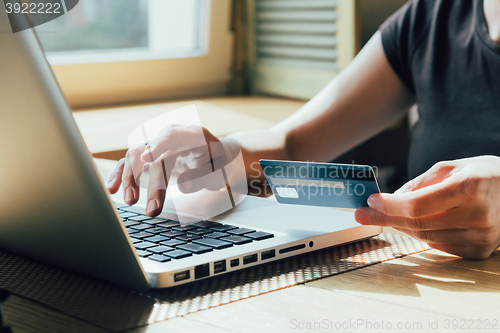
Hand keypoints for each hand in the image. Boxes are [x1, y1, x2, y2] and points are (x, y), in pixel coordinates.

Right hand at [107, 125, 241, 216]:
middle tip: (152, 208)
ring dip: (130, 178)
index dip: (158, 144)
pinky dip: (121, 175)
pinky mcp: (148, 158)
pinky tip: (112, 188)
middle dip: (151, 182)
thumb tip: (183, 185)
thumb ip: (202, 177)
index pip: (172, 135)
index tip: (147, 158)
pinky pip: (130, 163)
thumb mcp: (218, 171)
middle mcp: (170, 137)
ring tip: (130, 201)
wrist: (214, 159)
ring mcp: (157, 147)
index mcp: (191, 135)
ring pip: (135, 157)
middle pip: (153, 154)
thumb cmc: (217, 163)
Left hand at [355, 156, 499, 258]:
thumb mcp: (450, 167)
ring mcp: (481, 237)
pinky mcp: (478, 251)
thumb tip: (390, 200)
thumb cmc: (482, 175)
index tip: (370, 201)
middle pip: (417, 224)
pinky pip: (437, 245)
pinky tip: (412, 223)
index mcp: (470, 187)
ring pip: (424, 237)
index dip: (390, 206)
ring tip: (386, 215)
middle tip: (362, 214)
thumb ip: (419, 184)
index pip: (418, 205)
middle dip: (384, 218)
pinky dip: (420, 234)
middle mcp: (478, 215)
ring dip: (400, 226)